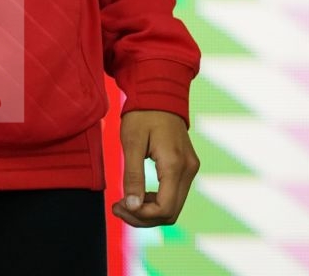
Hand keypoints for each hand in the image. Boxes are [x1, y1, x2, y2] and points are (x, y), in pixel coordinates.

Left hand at [111, 110, 199, 227]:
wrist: (159, 92)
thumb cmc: (142, 113)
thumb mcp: (131, 141)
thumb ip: (133, 175)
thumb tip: (132, 207)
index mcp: (175, 164)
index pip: (164, 209)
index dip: (141, 215)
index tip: (119, 206)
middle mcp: (189, 170)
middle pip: (171, 213)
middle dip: (143, 217)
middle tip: (117, 208)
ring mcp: (190, 169)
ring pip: (173, 206)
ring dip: (149, 211)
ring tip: (124, 203)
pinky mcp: (187, 167)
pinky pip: (174, 194)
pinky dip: (156, 201)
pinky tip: (138, 195)